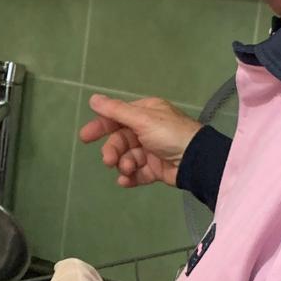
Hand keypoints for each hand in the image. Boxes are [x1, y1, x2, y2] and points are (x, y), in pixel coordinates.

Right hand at [78, 94, 201, 187]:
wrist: (196, 160)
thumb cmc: (170, 134)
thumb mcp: (142, 119)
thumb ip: (116, 111)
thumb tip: (93, 98)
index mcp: (146, 113)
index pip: (118, 117)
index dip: (101, 126)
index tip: (85, 137)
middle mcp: (148, 130)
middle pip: (121, 140)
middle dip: (113, 151)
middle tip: (108, 160)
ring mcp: (152, 150)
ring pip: (127, 157)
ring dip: (124, 164)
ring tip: (128, 169)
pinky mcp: (156, 169)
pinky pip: (137, 173)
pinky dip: (130, 177)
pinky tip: (125, 181)